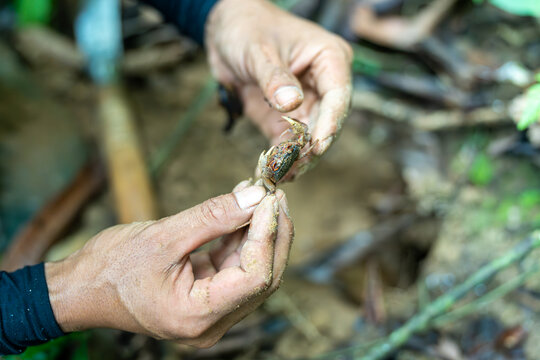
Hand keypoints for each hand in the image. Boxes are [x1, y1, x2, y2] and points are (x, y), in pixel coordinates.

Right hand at [45, 181, 292, 347]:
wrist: (82, 289)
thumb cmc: (111, 268)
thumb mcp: (163, 236)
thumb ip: (212, 216)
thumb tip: (255, 195)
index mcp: (197, 316)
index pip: (255, 277)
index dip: (268, 235)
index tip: (270, 199)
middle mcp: (210, 323)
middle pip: (263, 277)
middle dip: (272, 233)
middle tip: (274, 194)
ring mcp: (210, 314)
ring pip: (252, 271)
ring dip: (258, 232)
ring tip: (259, 194)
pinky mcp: (207, 299)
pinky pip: (233, 268)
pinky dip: (239, 238)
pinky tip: (242, 209)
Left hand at [206, 0, 352, 178]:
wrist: (224, 31)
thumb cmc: (247, 28)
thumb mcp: (259, 50)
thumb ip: (274, 77)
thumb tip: (291, 103)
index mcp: (329, 59)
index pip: (338, 95)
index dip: (331, 122)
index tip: (319, 145)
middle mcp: (322, 83)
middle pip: (327, 121)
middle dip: (312, 146)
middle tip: (297, 166)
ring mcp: (305, 103)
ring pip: (310, 137)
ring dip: (298, 157)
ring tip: (283, 173)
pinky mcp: (285, 117)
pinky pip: (289, 141)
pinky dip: (282, 157)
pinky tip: (274, 171)